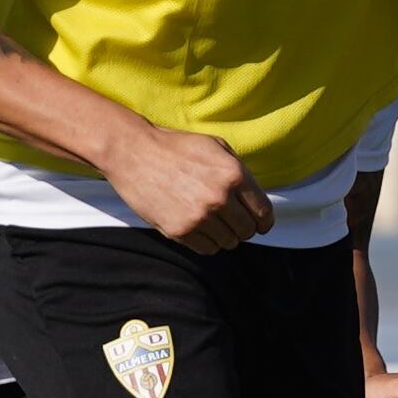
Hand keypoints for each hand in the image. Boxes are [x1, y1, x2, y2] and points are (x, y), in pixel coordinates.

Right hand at [105, 126, 271, 253]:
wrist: (133, 153)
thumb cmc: (176, 148)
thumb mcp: (216, 147)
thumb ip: (239, 172)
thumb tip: (254, 201)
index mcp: (233, 174)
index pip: (263, 212)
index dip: (264, 222)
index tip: (260, 224)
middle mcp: (220, 198)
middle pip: (247, 231)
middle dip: (243, 228)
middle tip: (231, 221)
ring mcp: (199, 217)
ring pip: (228, 243)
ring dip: (223, 235)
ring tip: (210, 221)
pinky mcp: (180, 231)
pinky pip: (207, 249)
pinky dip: (207, 242)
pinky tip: (198, 227)